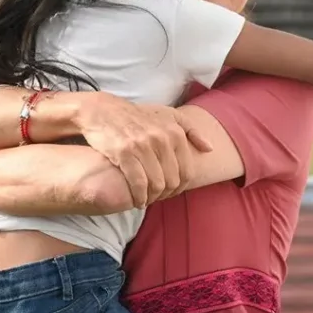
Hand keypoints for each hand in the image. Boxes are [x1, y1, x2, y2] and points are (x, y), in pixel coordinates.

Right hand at [71, 92, 212, 207]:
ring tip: (147, 200)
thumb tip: (210, 149)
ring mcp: (143, 145)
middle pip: (173, 180)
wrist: (102, 111)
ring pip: (157, 184)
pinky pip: (138, 183)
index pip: (187, 171)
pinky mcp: (124, 153)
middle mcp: (161, 139)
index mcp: (175, 132)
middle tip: (157, 197)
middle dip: (166, 194)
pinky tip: (137, 201)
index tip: (171, 192)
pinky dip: (139, 197)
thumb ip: (192, 131)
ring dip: (153, 198)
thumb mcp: (168, 115)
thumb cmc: (138, 116)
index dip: (180, 187)